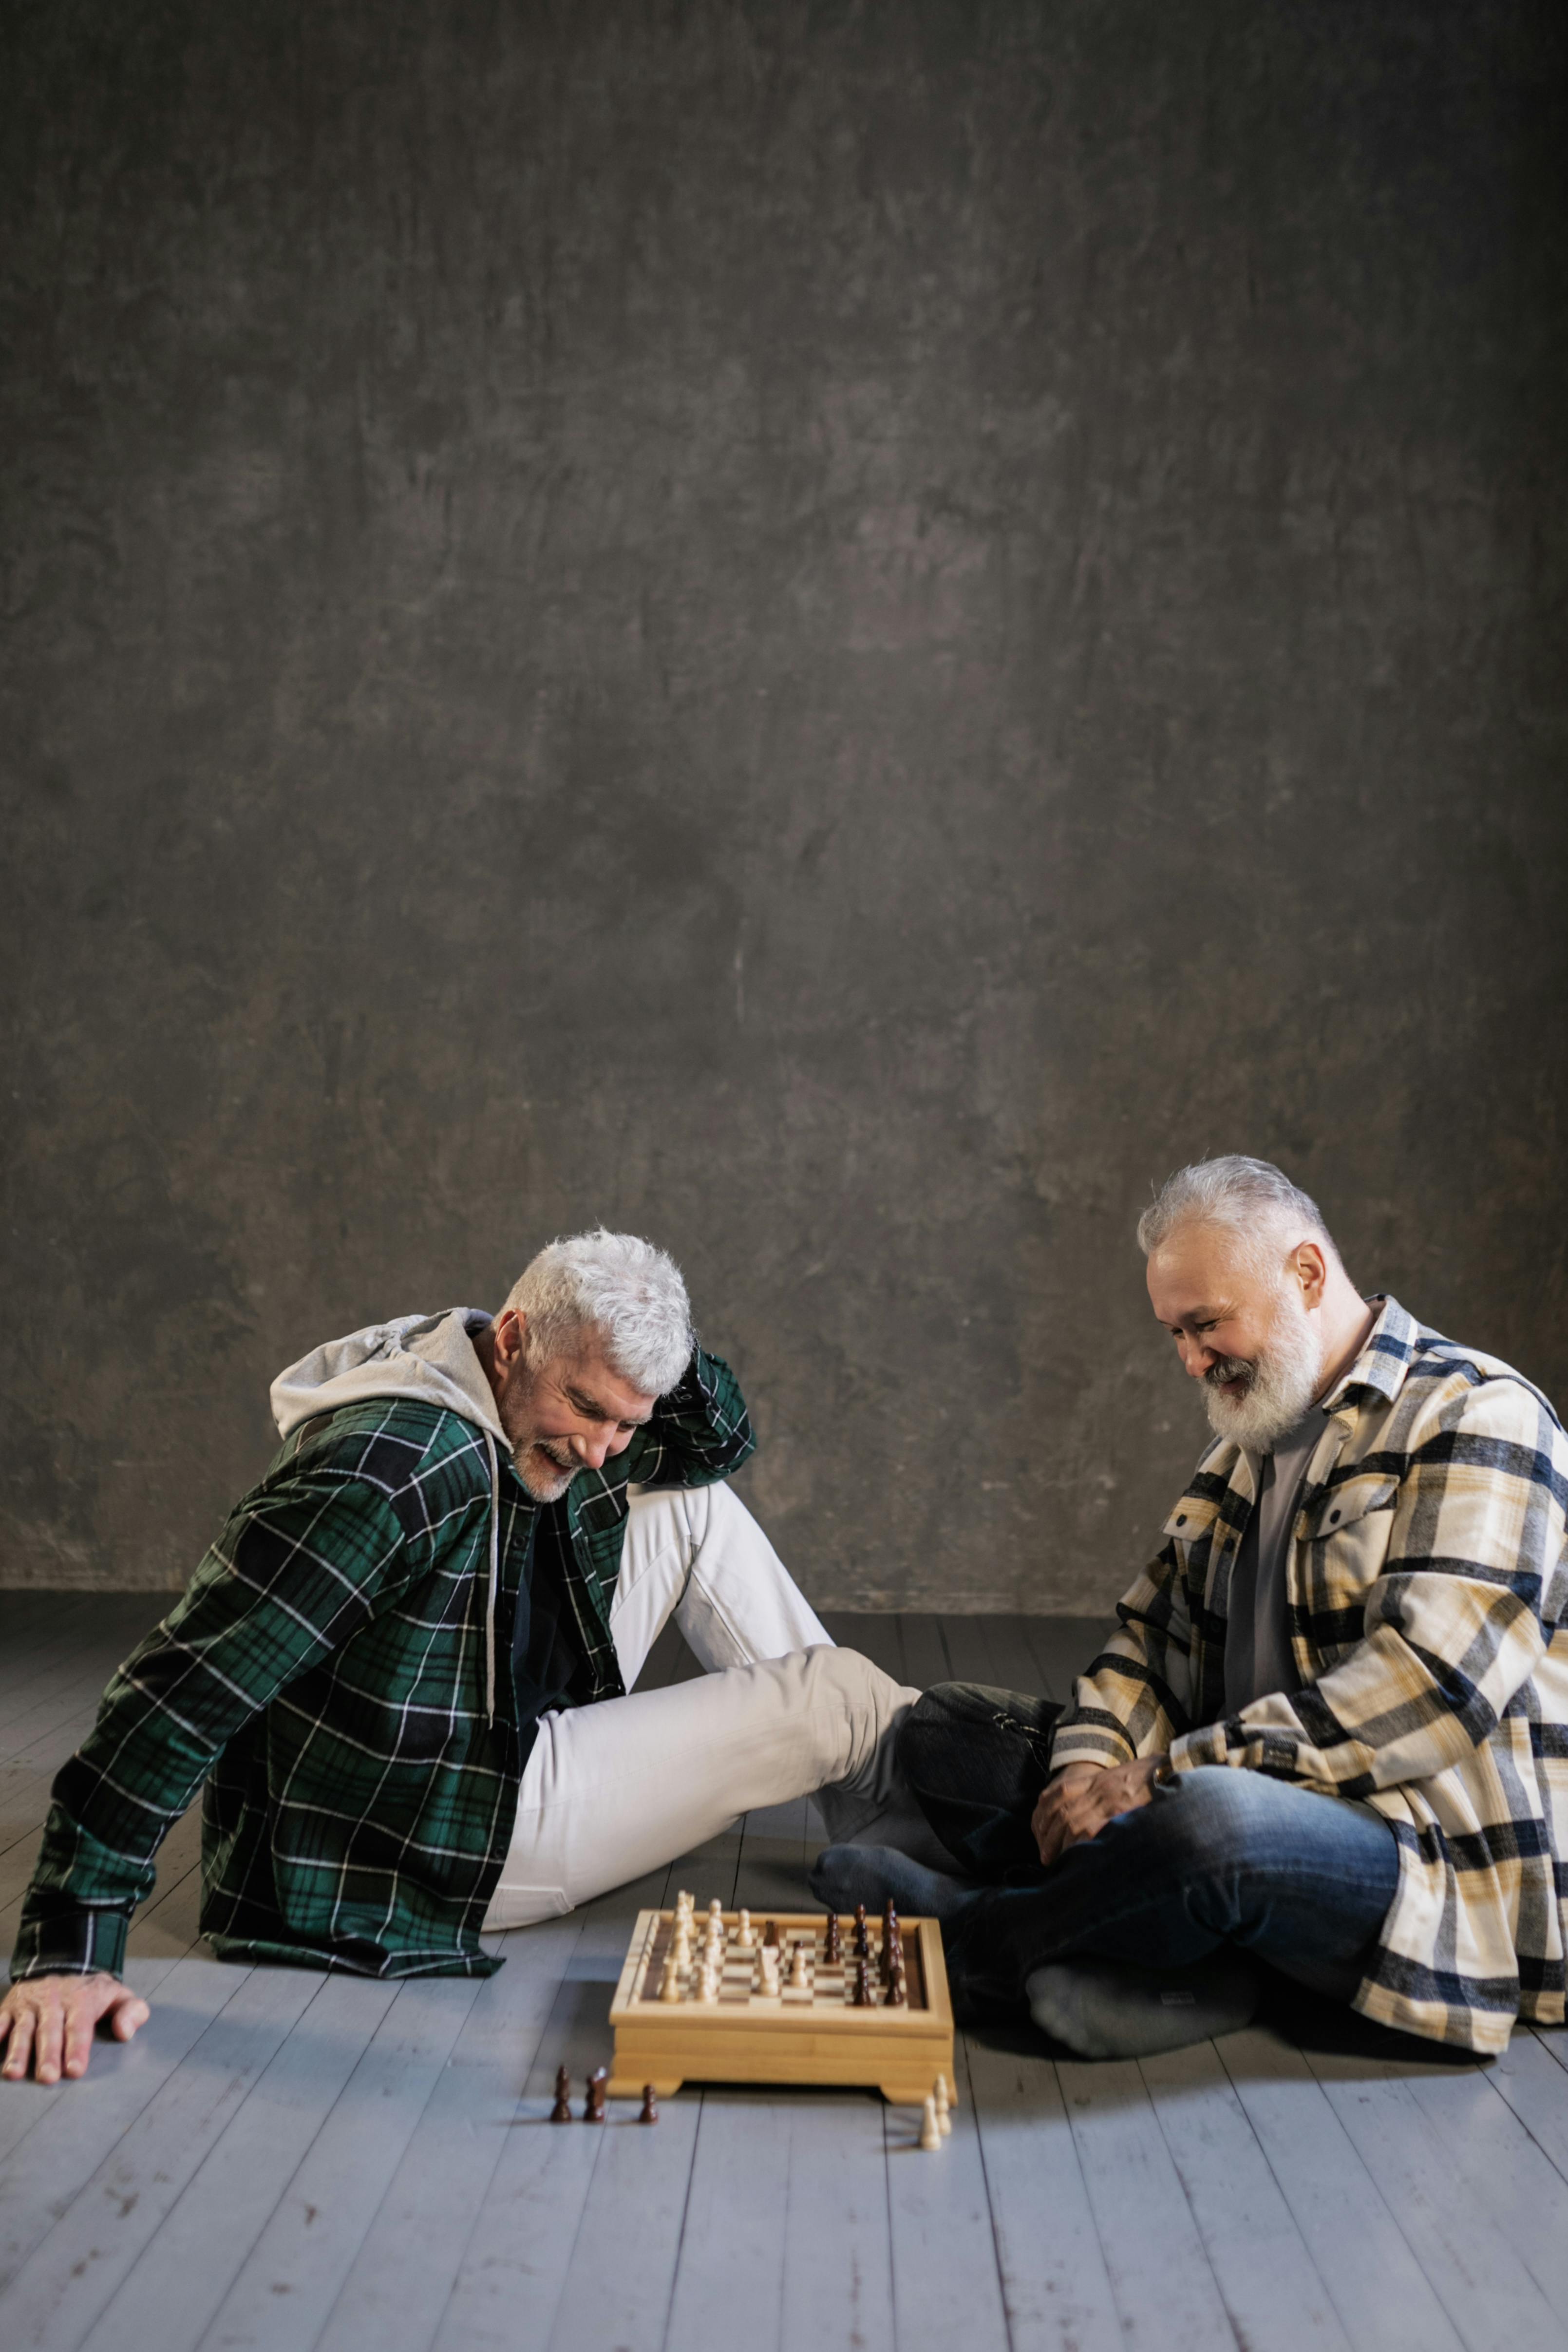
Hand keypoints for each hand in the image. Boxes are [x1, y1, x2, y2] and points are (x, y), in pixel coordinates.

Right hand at [0, 1972, 149, 2083]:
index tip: (75, 2070)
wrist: (62, 1959)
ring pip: (22, 2028)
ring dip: (17, 2051)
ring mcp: (29, 2004)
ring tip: (13, 2073)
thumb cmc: (92, 1990)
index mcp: (81, 2000)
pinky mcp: (10, 2007)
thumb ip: (131, 2012)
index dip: (77, 2048)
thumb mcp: (118, 1994)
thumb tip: (125, 2033)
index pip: (79, 2026)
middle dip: (48, 2055)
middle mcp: (54, 2001)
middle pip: (50, 2030)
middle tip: (47, 2078)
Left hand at [1030, 1756, 1167, 1867]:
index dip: (1044, 1813)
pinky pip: (1092, 1832)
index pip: (1059, 1792)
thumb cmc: (1153, 1776)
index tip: (1040, 1830)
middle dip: (1049, 1835)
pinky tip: (1078, 1859)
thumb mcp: (1124, 1776)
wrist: (1176, 1768)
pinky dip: (1081, 1846)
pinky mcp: (1121, 1814)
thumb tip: (1092, 1814)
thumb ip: (1106, 1790)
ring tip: (1057, 1862)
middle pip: (1062, 1811)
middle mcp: (1099, 1789)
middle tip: (1045, 1856)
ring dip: (1061, 1844)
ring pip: (1073, 1823)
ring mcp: (1110, 1801)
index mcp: (1098, 1779)